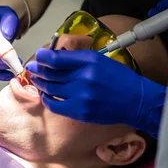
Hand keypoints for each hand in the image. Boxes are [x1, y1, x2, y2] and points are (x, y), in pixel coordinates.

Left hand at [25, 49, 165, 137]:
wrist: (135, 100)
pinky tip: (47, 95)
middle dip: (38, 70)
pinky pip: (55, 105)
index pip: (57, 58)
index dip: (43, 57)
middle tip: (32, 68)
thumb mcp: (101, 60)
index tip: (39, 55)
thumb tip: (55, 58)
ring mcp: (81, 96)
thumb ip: (79, 59)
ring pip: (50, 88)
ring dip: (41, 83)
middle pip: (51, 73)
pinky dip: (47, 99)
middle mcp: (84, 77)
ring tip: (38, 80)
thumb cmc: (120, 78)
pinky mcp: (80, 111)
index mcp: (90, 61)